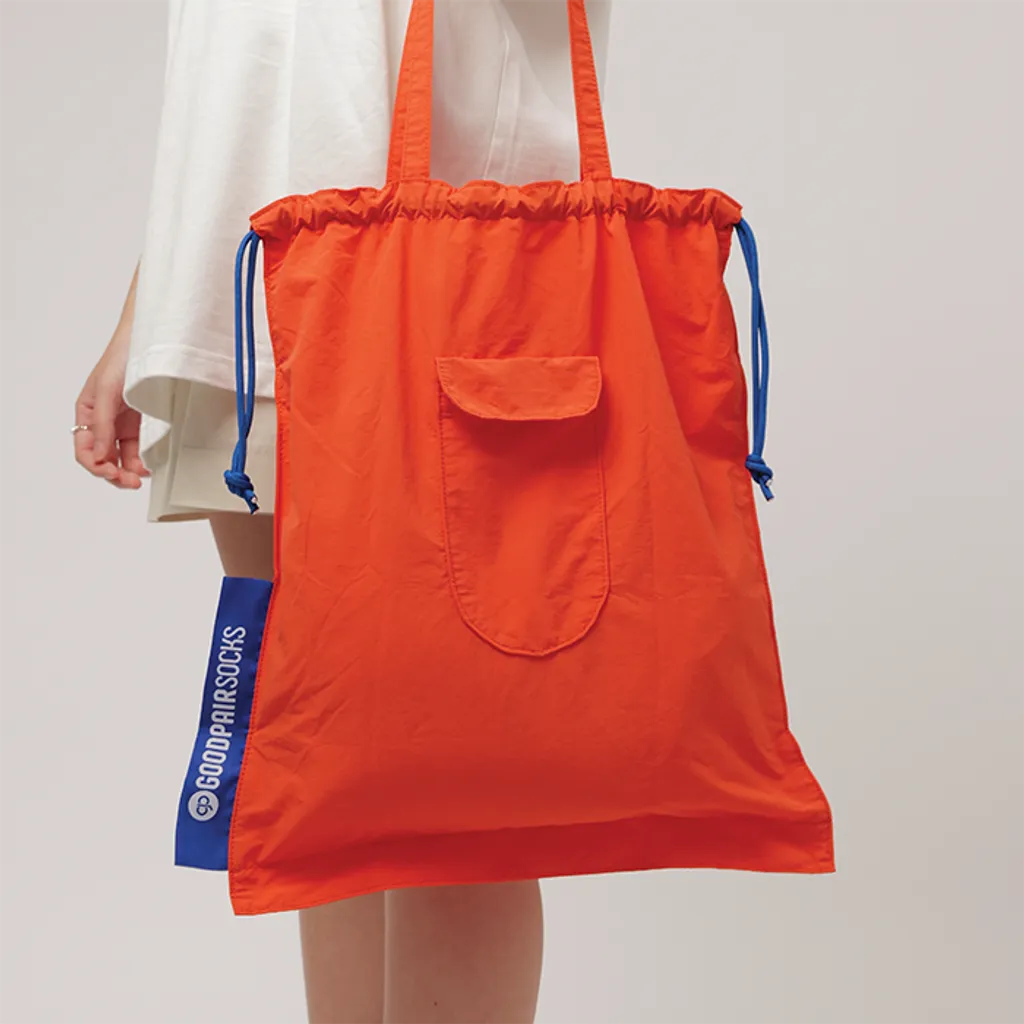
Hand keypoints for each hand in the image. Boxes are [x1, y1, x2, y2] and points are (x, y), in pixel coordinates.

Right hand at [74, 265, 150, 488]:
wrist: (151, 340)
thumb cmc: (122, 358)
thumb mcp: (107, 391)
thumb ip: (102, 424)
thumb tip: (98, 455)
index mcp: (88, 413)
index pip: (84, 450)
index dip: (95, 466)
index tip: (111, 473)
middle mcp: (105, 421)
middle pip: (104, 458)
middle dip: (115, 474)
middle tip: (132, 482)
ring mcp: (125, 423)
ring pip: (123, 458)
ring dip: (130, 470)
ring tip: (143, 476)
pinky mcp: (144, 423)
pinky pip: (141, 448)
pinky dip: (144, 459)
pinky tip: (150, 464)